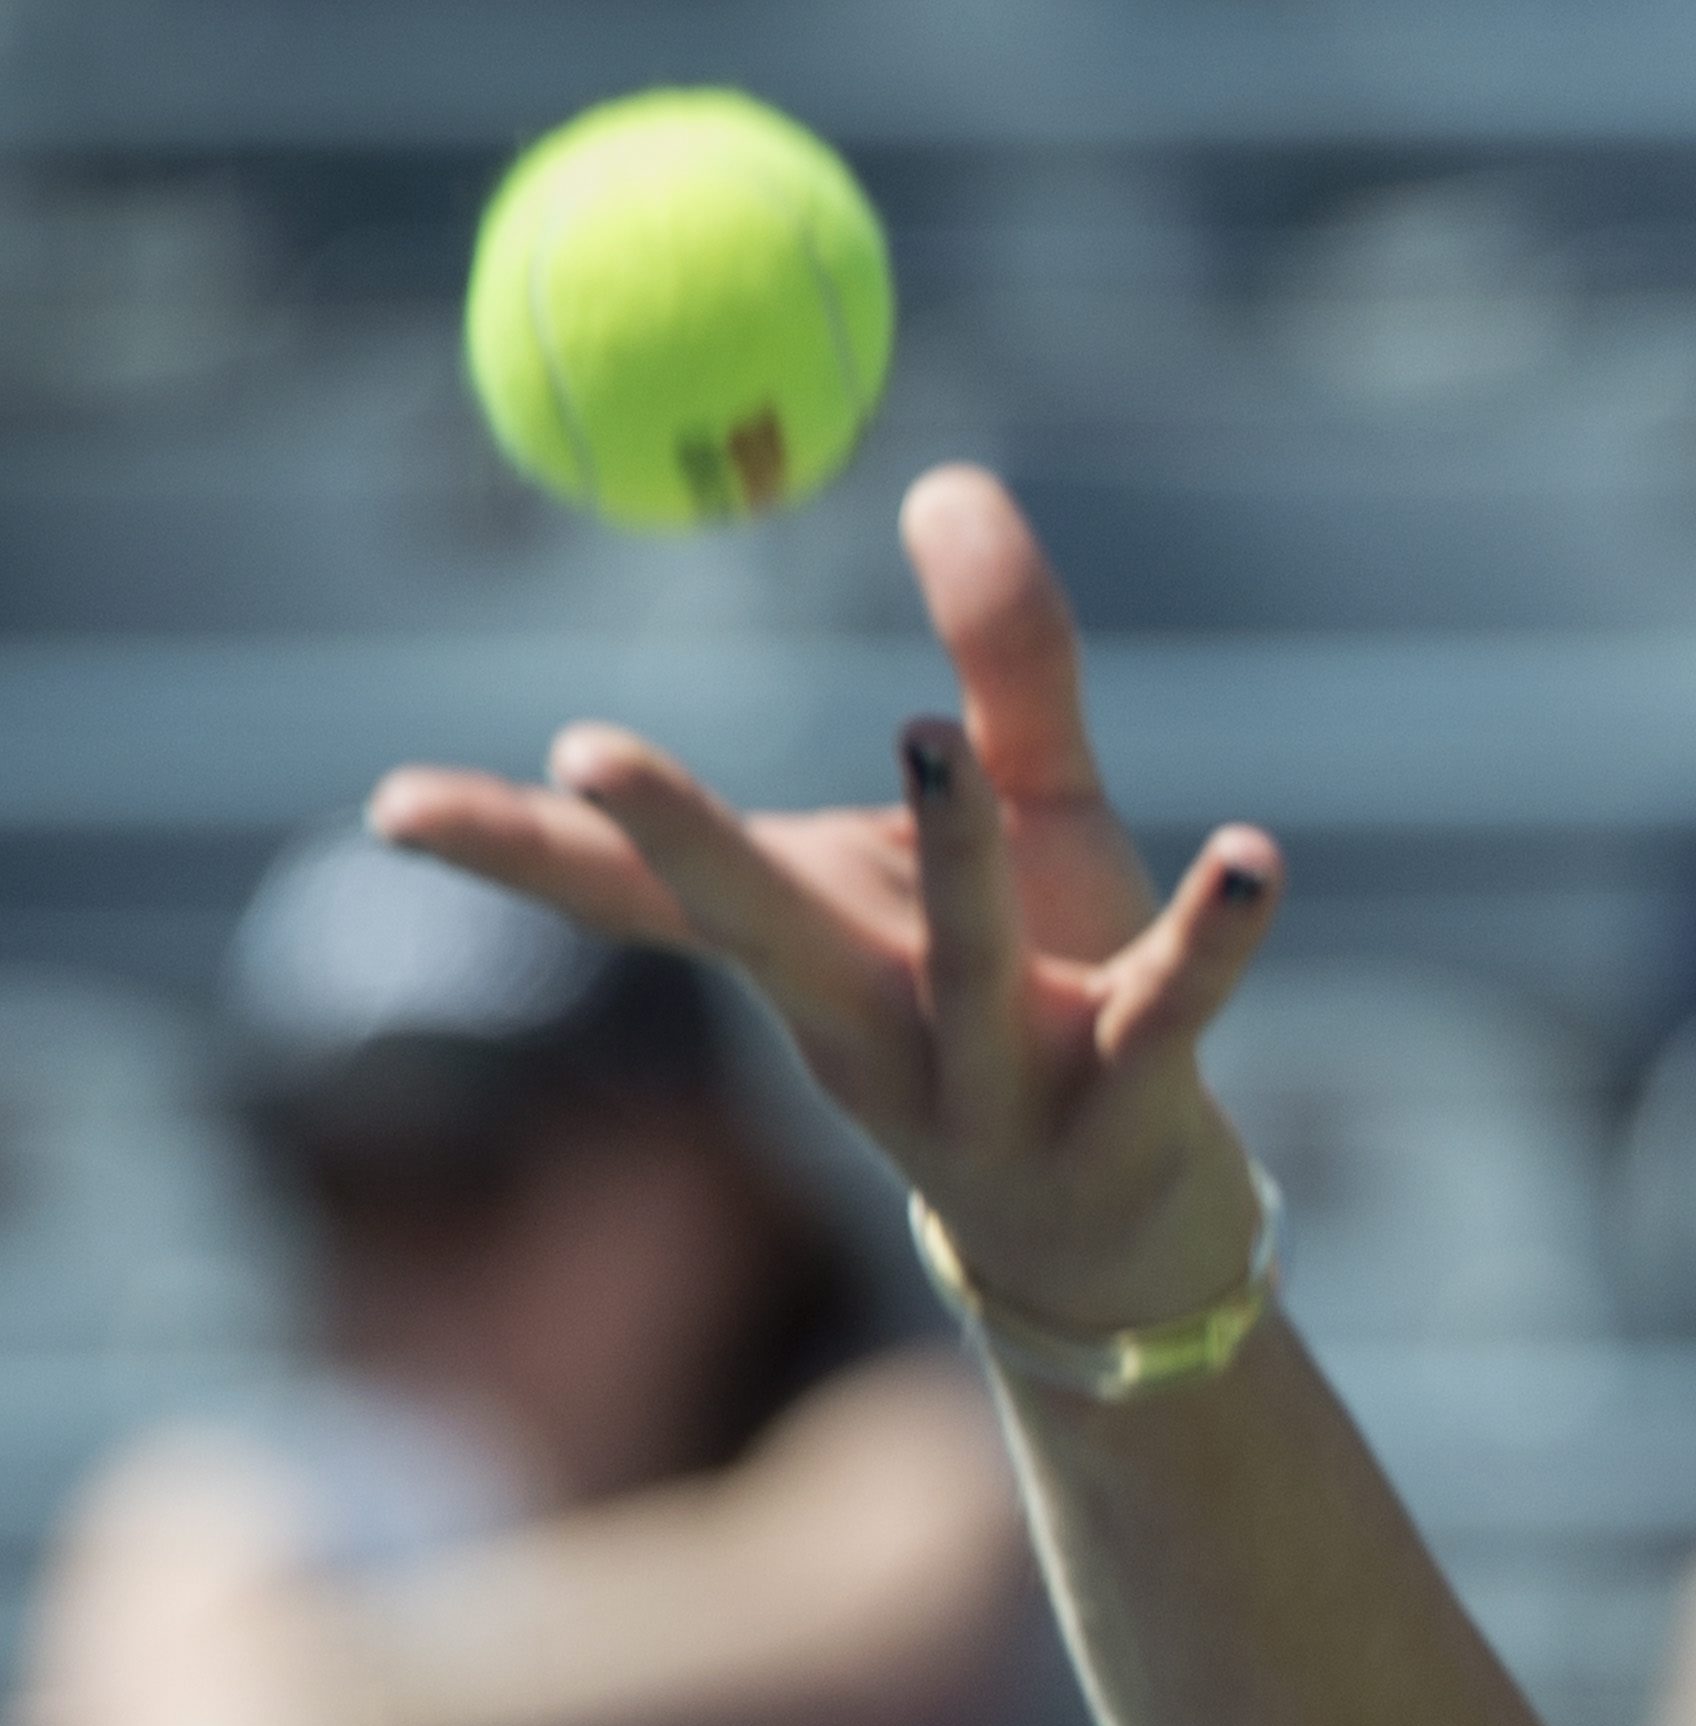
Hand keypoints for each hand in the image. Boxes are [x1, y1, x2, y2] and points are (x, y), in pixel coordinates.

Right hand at [370, 465, 1284, 1331]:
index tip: (390, 802)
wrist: (1121, 1227)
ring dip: (948, 858)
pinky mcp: (1129, 1109)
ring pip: (964, 970)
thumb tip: (947, 478)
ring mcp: (996, 1083)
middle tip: (587, 749)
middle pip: (758, 928)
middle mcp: (877, 1024)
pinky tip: (1254, 857)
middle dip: (678, 840)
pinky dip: (1218, 936)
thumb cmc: (1044, 998)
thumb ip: (999, 659)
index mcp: (816, 953)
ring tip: (930, 737)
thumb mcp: (1024, 817)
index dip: (518, 850)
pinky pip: (1174, 1011)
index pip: (640, 898)